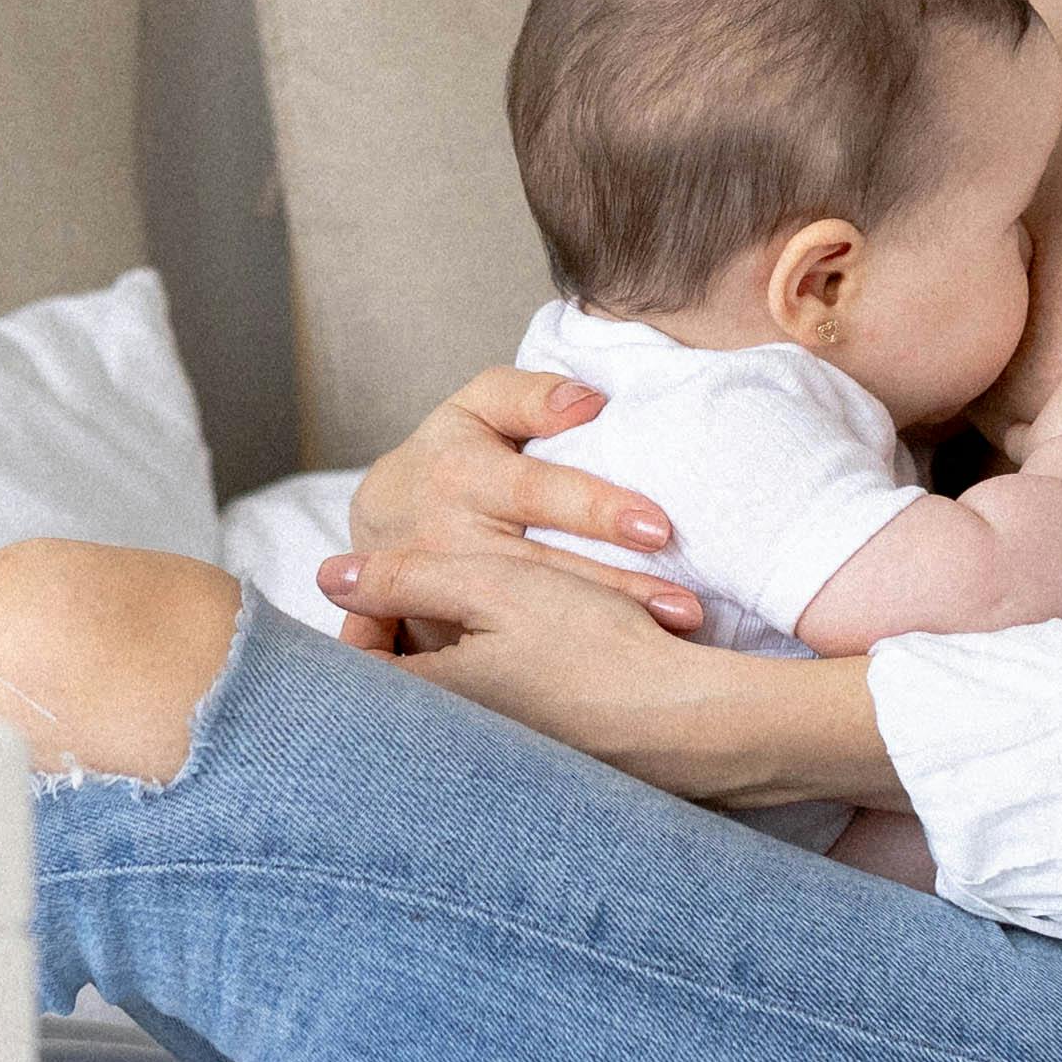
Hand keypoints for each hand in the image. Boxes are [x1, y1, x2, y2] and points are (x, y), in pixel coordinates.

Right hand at [322, 365, 704, 653]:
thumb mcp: (476, 408)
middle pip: (541, 569)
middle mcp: (447, 540)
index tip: (659, 528)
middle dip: (616, 589)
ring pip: (526, 617)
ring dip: (601, 630)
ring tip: (671, 639)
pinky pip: (506, 652)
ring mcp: (441, 600)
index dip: (595, 509)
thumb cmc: (449, 457)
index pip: (536, 491)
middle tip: (686, 607)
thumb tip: (590, 402)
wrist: (375, 526)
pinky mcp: (444, 641)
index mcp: (461, 475)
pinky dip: (563, 661)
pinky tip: (618, 666)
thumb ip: (530, 395)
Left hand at [331, 532, 890, 807]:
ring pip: (439, 715)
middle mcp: (445, 751)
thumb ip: (406, 578)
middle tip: (416, 610)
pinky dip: (490, 700)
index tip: (376, 592)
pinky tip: (528, 669)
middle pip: (390, 699)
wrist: (692, 723)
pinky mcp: (532, 778)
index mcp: (425, 704)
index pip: (347, 671)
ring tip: (478, 634)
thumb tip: (327, 574)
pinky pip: (484, 737)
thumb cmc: (595, 650)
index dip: (353, 625)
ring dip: (445, 671)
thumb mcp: (495, 587)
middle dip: (394, 648)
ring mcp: (490, 772)